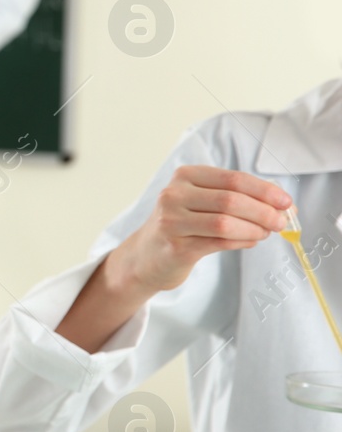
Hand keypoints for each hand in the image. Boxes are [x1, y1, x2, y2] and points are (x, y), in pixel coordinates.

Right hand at [108, 166, 290, 295]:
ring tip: (267, 233)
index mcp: (185, 176)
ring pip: (225, 223)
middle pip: (231, 200)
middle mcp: (174, 195)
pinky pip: (219, 243)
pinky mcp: (176, 247)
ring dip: (254, 229)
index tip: (286, 202)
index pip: (233, 179)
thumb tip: (283, 207)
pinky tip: (251, 241)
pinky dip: (241, 242)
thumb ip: (238, 199)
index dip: (265, 190)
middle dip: (264, 211)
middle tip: (281, 222)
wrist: (146, 255)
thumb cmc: (182, 225)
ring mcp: (171, 221)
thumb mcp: (202, 201)